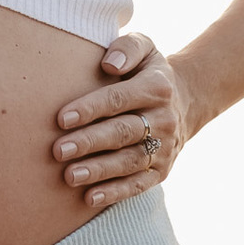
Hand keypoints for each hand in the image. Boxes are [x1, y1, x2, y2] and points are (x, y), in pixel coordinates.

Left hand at [51, 32, 192, 208]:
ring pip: (129, 162)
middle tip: (58, 150)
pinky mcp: (162, 171)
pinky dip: (115, 193)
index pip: (118, 99)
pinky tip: (90, 198)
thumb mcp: (145, 46)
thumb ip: (127, 48)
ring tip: (69, 176)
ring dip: (99, 171)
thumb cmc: (147, 70)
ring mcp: (165, 148)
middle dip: (89, 142)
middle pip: (122, 133)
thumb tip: (109, 65)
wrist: (186, 101)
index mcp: (156, 88)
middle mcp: (164, 120)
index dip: (90, 109)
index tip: (61, 118)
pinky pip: (139, 184)